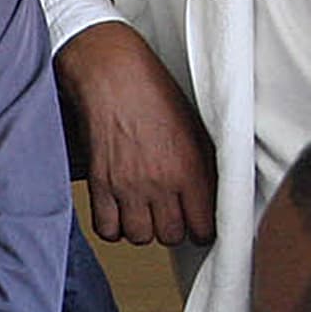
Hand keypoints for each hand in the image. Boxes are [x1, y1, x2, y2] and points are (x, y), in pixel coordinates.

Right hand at [54, 22, 215, 245]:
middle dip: (172, 229)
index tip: (197, 224)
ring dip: (142, 228)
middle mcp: (160, 183)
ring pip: (139, 237)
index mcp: (191, 169)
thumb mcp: (194, 127)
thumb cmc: (153, 92)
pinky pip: (106, 228)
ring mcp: (127, 186)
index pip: (204, 228)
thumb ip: (204, 166)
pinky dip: (112, 226)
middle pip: (170, 236)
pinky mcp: (100, 183)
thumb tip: (211, 194)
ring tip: (142, 212)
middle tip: (169, 214)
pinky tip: (118, 212)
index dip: (202, 230)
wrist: (111, 75)